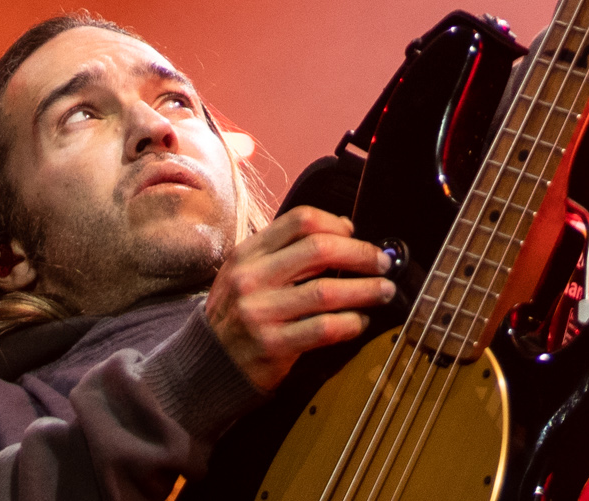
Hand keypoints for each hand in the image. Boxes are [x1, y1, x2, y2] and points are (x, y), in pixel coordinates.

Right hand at [197, 207, 395, 392]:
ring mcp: (260, 313)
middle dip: (360, 254)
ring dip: (365, 290)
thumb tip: (343, 230)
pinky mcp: (272, 346)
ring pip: (326, 291)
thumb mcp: (246, 274)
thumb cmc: (236, 316)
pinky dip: (350, 323)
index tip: (355, 234)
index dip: (336, 223)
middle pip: (318, 249)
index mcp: (248, 254)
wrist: (204, 367)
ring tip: (384, 291)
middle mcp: (251, 279)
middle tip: (382, 262)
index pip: (299, 220)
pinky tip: (360, 321)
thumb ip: (284, 252)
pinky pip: (323, 329)